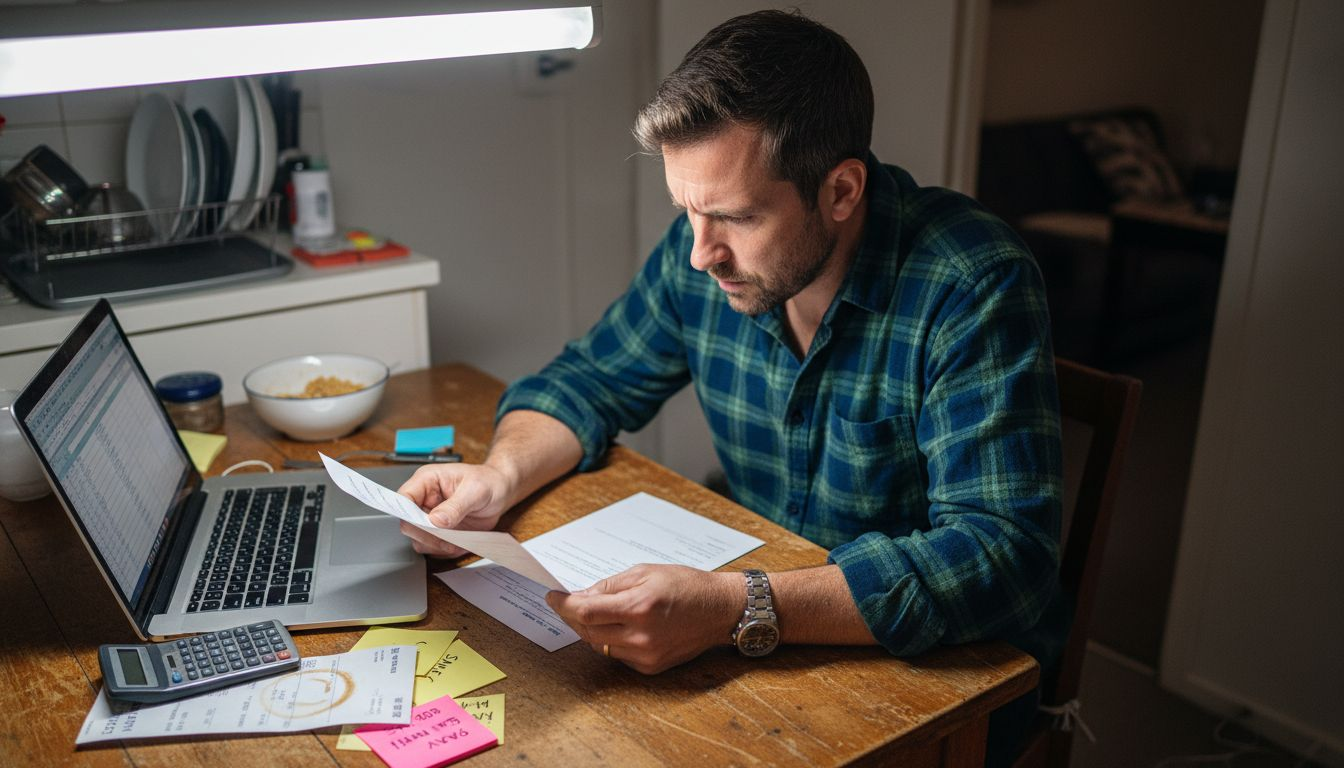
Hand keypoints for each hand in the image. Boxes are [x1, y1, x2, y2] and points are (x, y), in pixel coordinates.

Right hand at [396, 462, 512, 556]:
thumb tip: (436, 520)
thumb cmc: (488, 481)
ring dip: (437, 546)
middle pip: (408, 524)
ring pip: (418, 539)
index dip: (407, 514)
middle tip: (448, 538)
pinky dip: (446, 550)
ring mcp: (430, 517)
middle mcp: (424, 500)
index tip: (425, 526)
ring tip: (457, 541)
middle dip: (427, 535)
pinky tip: (461, 543)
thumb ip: (455, 505)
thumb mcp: (475, 490)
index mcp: (427, 481)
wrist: (500, 491)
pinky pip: (433, 548)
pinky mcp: (439, 532)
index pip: (403, 499)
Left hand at [545, 564, 741, 673]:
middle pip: (588, 631)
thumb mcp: (646, 572)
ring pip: (600, 645)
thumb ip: (610, 585)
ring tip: (591, 613)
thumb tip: (581, 596)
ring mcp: (646, 655)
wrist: (720, 610)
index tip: (552, 597)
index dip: (563, 605)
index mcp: (639, 607)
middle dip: (573, 617)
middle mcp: (641, 636)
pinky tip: (616, 627)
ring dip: (589, 630)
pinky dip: (610, 640)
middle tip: (566, 604)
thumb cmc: (686, 585)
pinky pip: (617, 655)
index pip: (586, 611)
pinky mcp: (650, 667)